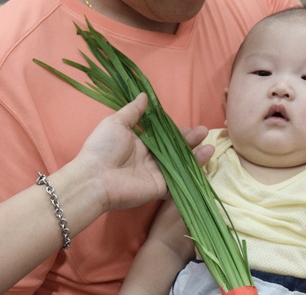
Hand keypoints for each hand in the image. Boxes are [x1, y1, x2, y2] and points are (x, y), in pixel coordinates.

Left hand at [74, 93, 213, 210]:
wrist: (95, 177)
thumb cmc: (102, 148)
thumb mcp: (116, 123)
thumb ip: (133, 111)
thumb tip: (145, 95)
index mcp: (141, 144)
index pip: (165, 137)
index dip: (177, 132)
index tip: (189, 126)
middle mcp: (151, 159)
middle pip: (176, 150)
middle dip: (191, 141)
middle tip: (203, 131)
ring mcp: (157, 174)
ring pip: (182, 165)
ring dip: (196, 156)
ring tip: (210, 146)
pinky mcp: (161, 188)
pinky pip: (180, 180)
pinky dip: (194, 172)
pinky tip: (205, 160)